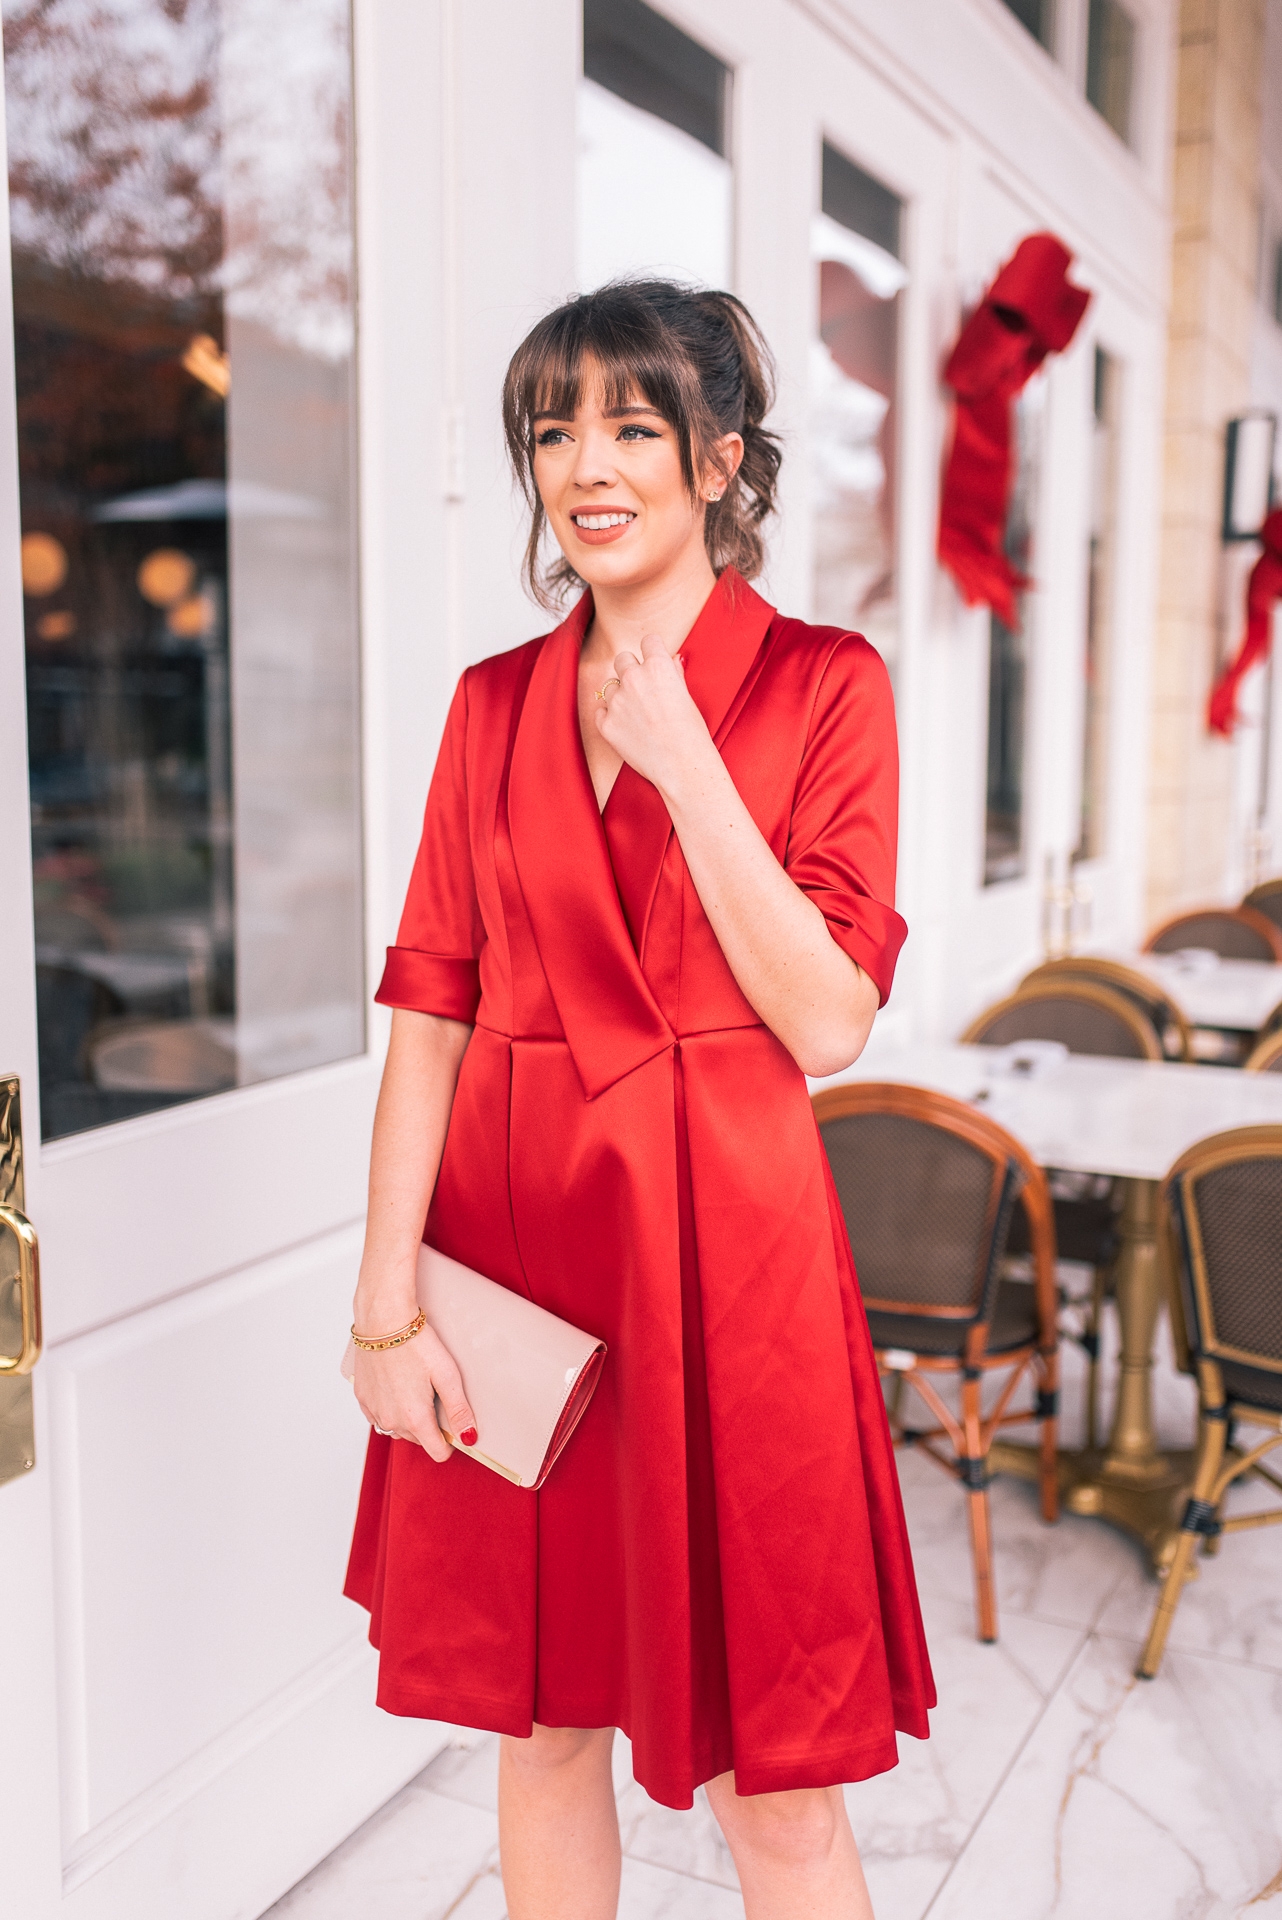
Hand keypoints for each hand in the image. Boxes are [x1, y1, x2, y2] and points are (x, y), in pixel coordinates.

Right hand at [352, 1324, 476, 1461]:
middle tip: (434, 1393)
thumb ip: (458, 1410)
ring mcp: (374, 1411)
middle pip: (418, 1439)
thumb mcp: (447, 1375)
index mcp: (415, 1419)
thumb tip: (469, 1437)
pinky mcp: (362, 1398)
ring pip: (397, 1428)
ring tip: (415, 1387)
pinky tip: (397, 1386)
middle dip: (429, 1424)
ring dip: (408, 1417)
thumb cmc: (417, 1344)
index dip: (450, 1442)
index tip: (452, 1424)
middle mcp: (391, 1421)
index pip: (437, 1453)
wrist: (383, 1321)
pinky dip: (389, 1408)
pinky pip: (379, 1416)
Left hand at [595, 632, 714, 798]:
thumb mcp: (688, 697)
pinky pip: (601, 712)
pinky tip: (628, 729)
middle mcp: (634, 678)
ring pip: (610, 686)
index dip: (652, 651)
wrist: (683, 766)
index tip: (654, 661)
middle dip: (631, 670)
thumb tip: (671, 660)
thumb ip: (674, 674)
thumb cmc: (692, 733)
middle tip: (643, 690)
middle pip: (623, 658)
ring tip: (638, 716)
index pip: (648, 640)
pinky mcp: (606, 724)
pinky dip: (611, 718)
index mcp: (658, 666)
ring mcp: (617, 701)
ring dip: (620, 695)